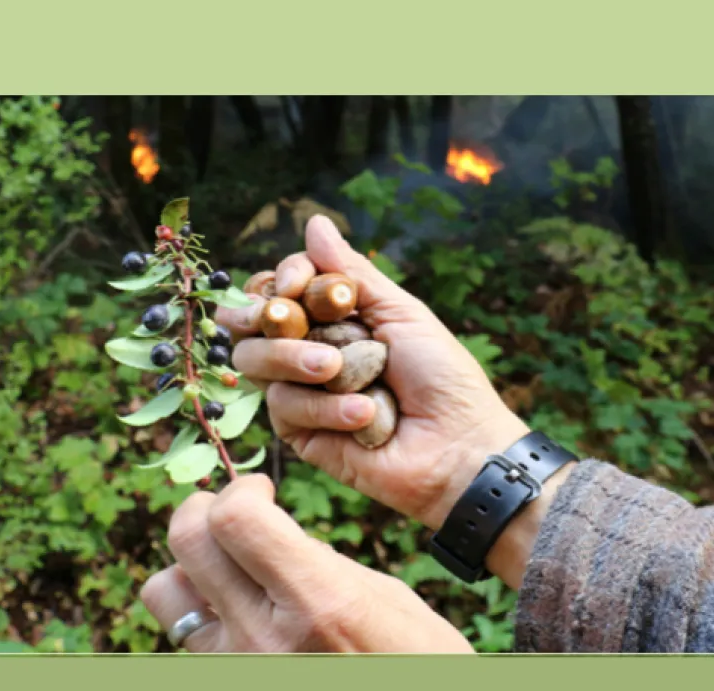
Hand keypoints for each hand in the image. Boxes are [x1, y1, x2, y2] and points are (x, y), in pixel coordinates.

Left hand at [141, 475, 473, 652]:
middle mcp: (264, 639)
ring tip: (232, 571)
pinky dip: (204, 614)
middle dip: (205, 510)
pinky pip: (185, 637)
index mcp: (318, 602)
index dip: (242, 490)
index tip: (262, 493)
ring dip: (191, 568)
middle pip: (186, 540)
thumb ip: (321, 561)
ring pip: (164, 591)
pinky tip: (242, 618)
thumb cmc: (420, 667)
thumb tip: (275, 534)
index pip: (234, 518)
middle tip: (236, 516)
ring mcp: (235, 672)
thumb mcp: (387, 600)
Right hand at [215, 216, 529, 530]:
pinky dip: (322, 408)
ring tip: (335, 369)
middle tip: (283, 318)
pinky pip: (283, 408)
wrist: (458, 445)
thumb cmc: (442, 376)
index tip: (294, 283)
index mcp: (335, 319)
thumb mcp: (401, 313)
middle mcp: (311, 352)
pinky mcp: (302, 435)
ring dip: (294, 361)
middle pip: (254, 322)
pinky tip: (361, 414)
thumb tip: (314, 222)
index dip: (280, 278)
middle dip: (266, 317)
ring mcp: (303, 393)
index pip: (281, 286)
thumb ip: (352, 274)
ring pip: (255, 362)